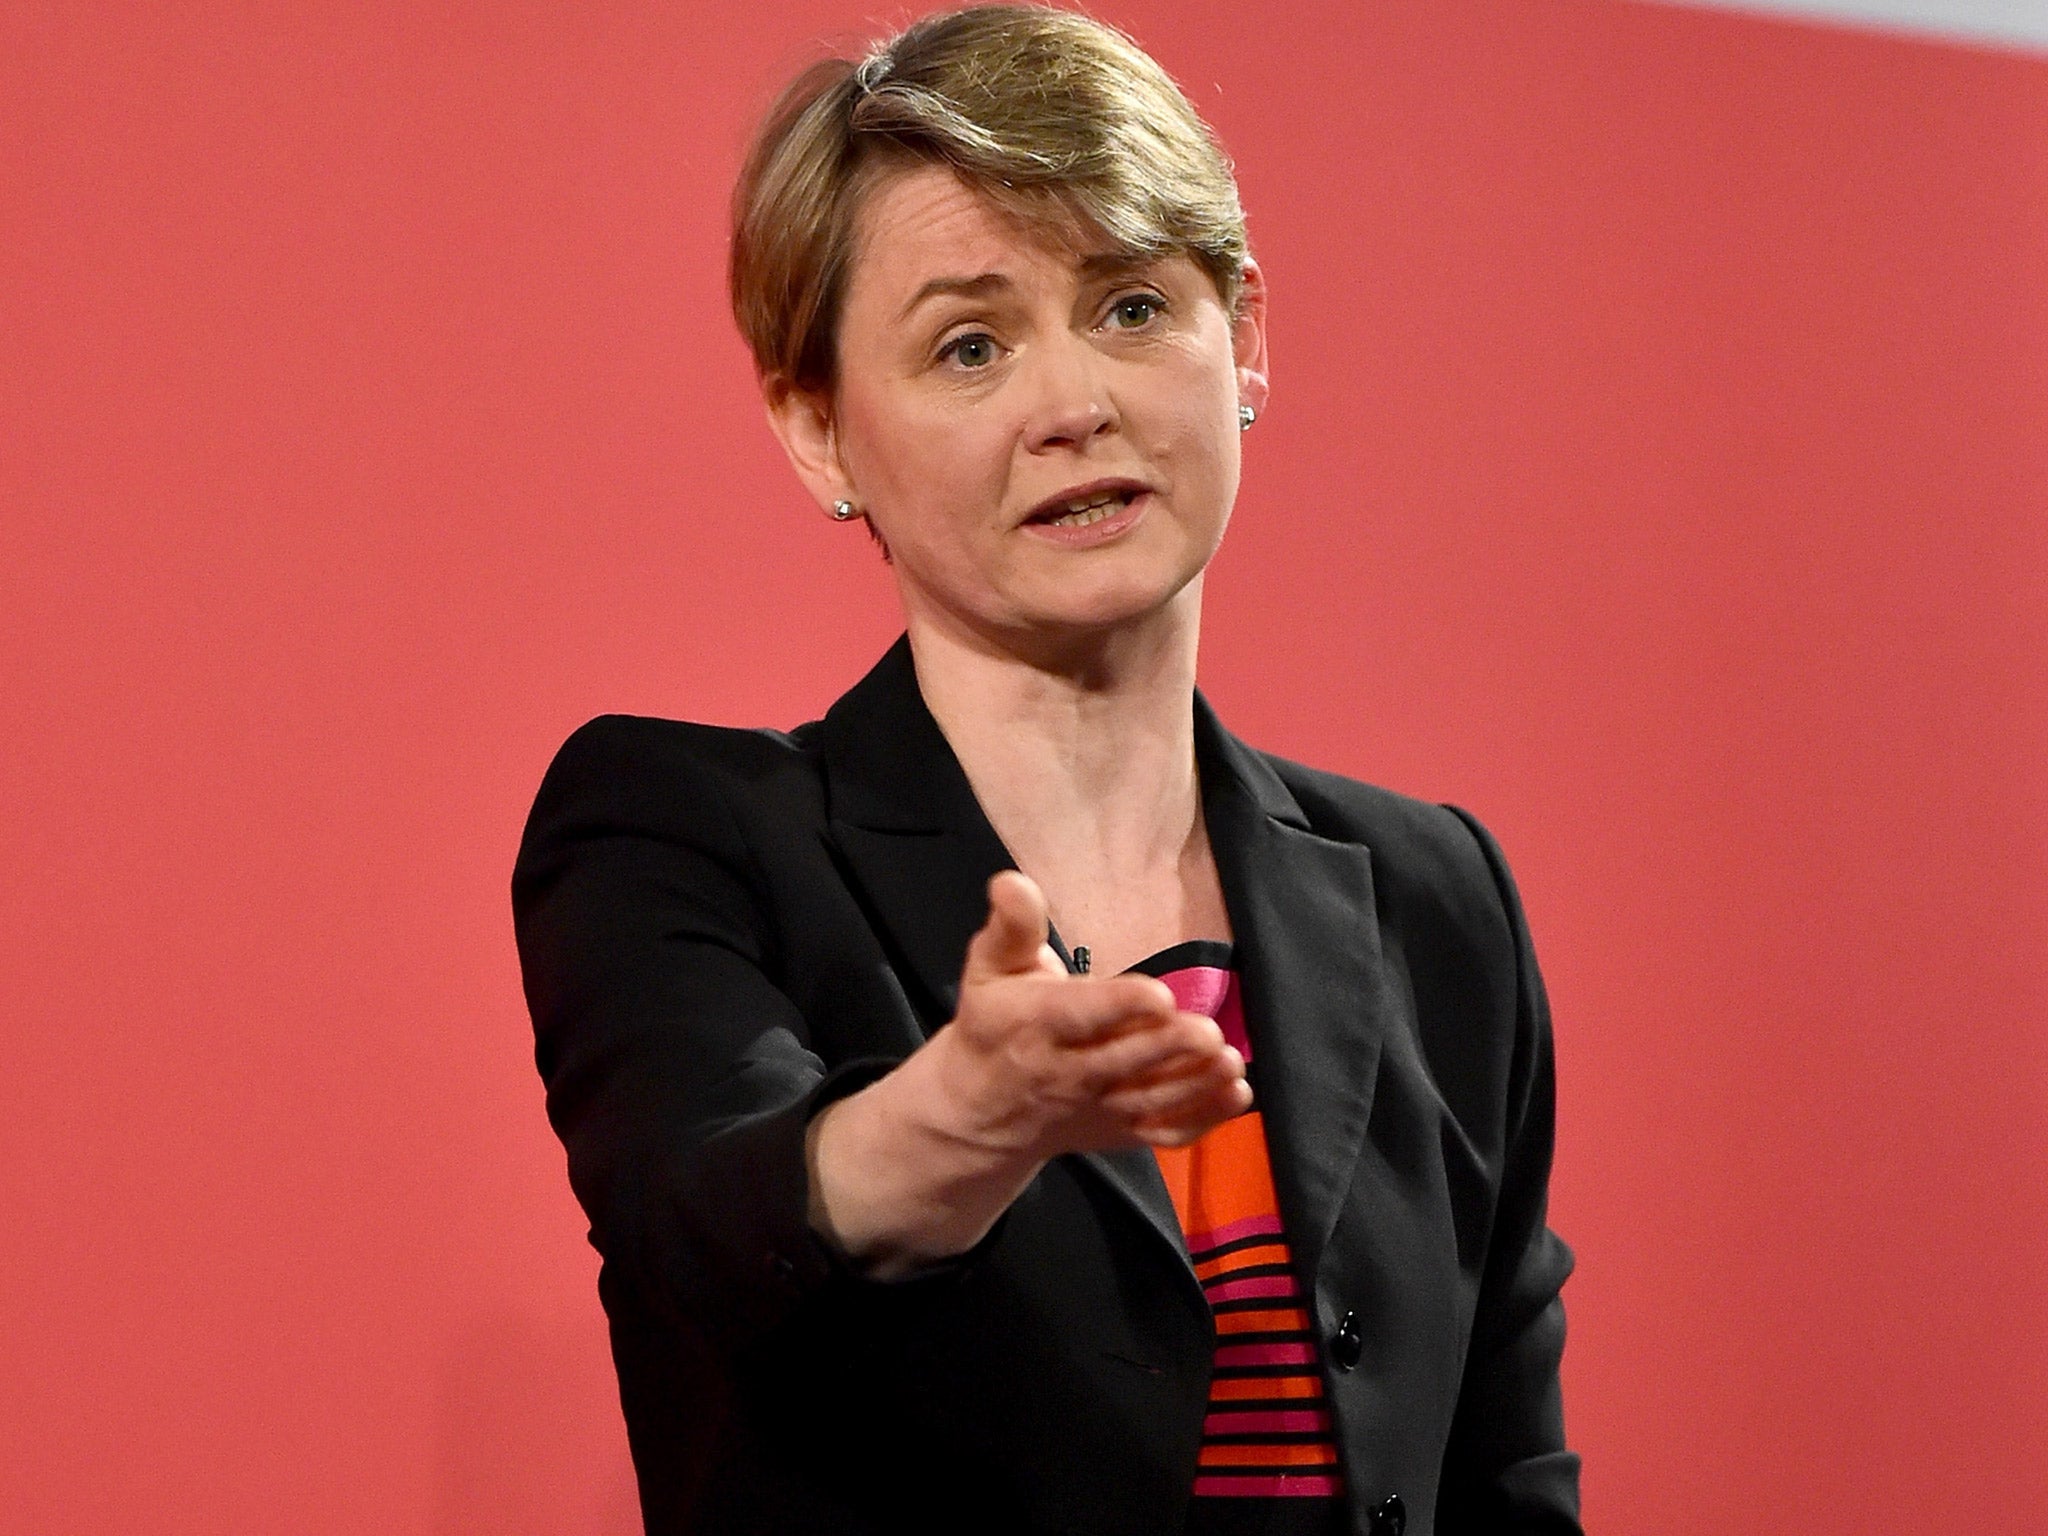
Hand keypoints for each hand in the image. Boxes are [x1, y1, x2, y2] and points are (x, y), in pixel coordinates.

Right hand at [926, 871, 1251, 1158]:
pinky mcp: (1119, 1132)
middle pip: (1123, 1063)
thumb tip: (1012, 881)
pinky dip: (1203, 1120)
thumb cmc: (993, 1024)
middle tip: (1209, 1032)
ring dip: (1195, 1084)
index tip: (1161, 994)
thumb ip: (1013, 925)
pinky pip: (1163, 1132)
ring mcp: (1098, 1108)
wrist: (981, 1112)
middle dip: (1168, 1048)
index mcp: (1038, 1023)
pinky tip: (1236, 1094)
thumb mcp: (990, 967)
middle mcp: (1068, 1072)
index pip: (1080, 1016)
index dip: (1121, 1006)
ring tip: (1231, 1061)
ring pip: (1150, 1101)